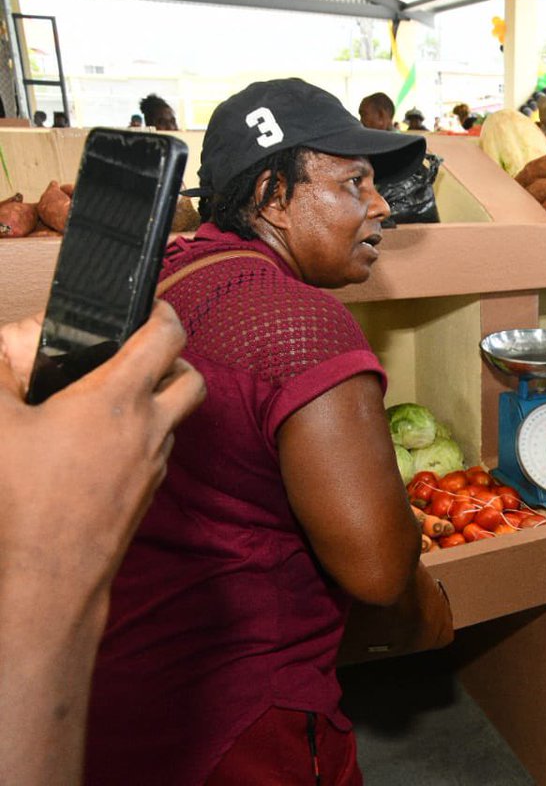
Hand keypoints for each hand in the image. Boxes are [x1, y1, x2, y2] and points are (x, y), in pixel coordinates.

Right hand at [0, 301, 205, 591]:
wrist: (51, 574)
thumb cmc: (24, 501)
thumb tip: (2, 351)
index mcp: (117, 398)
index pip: (166, 337)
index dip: (163, 312)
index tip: (149, 306)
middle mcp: (149, 427)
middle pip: (191, 379)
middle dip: (175, 359)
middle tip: (144, 352)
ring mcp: (154, 463)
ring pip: (177, 418)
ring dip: (160, 400)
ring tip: (116, 396)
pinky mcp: (148, 493)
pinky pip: (159, 452)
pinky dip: (145, 436)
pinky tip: (105, 443)